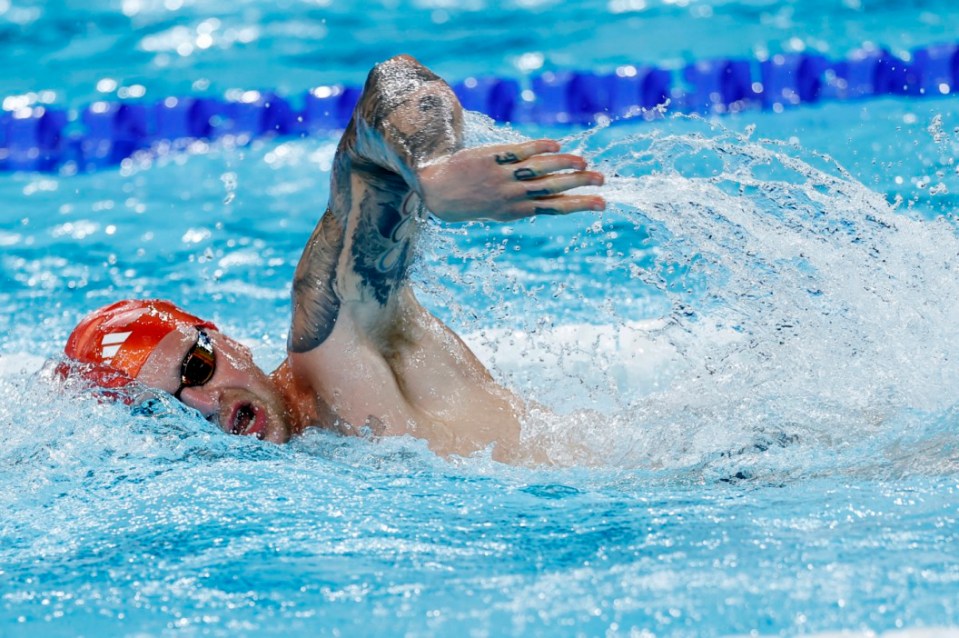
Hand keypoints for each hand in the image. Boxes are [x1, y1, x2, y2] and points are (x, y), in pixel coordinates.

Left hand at [417, 139, 605, 222]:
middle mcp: (513, 195)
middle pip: (553, 188)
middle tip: (602, 179)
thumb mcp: (499, 210)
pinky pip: (520, 151)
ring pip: (540, 168)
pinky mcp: (492, 158)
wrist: (439, 192)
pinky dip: (540, 147)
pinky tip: (556, 144)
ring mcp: (503, 176)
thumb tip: (551, 195)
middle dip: (580, 183)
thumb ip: (524, 203)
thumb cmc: (472, 201)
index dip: (580, 205)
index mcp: (517, 211)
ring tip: (584, 162)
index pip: (555, 208)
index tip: (602, 204)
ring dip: (565, 163)